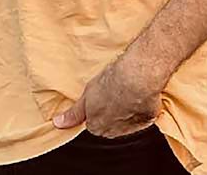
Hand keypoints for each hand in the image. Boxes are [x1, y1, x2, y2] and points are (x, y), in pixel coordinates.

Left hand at [51, 52, 165, 138]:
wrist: (136, 77)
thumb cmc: (111, 83)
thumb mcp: (86, 95)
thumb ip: (73, 113)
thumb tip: (58, 124)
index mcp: (97, 126)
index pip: (93, 121)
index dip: (98, 105)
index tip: (102, 94)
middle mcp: (114, 131)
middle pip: (110, 122)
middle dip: (112, 109)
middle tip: (114, 90)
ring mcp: (132, 126)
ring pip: (127, 119)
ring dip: (128, 107)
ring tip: (128, 89)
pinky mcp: (148, 118)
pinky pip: (144, 113)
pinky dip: (142, 104)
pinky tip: (140, 91)